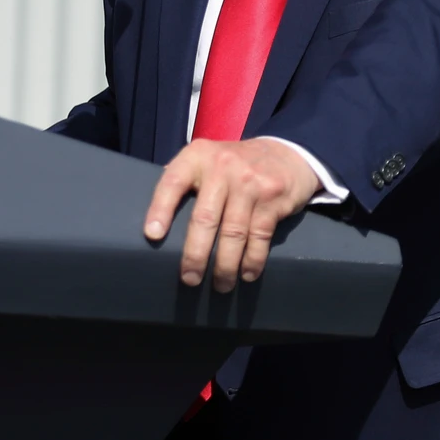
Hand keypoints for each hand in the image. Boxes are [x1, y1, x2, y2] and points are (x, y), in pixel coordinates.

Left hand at [144, 138, 320, 292]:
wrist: (286, 154)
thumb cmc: (234, 166)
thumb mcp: (207, 159)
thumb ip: (184, 179)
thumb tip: (155, 221)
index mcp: (197, 156)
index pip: (172, 182)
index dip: (160, 210)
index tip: (153, 236)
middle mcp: (222, 166)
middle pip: (204, 218)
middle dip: (195, 255)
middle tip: (189, 279)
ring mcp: (250, 182)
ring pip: (233, 234)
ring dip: (225, 266)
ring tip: (220, 286)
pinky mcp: (272, 198)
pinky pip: (259, 236)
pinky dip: (252, 260)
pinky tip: (246, 274)